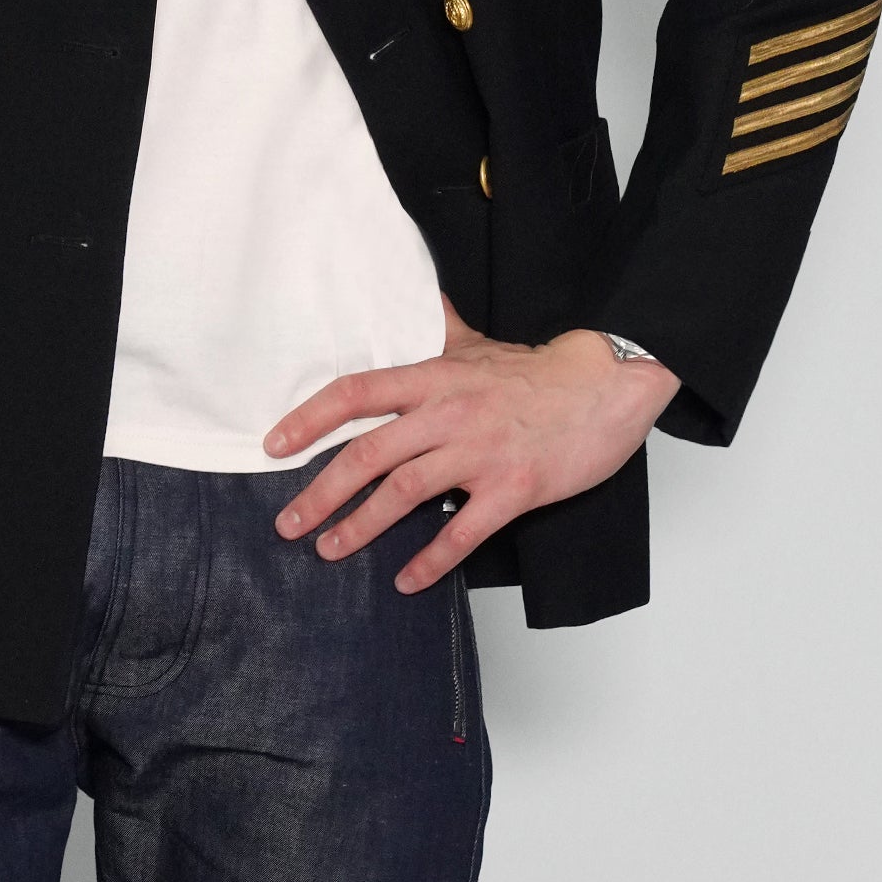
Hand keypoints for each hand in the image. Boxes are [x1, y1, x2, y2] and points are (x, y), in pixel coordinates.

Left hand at [263, 298, 681, 592]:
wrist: (605, 386)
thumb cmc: (537, 370)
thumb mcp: (476, 343)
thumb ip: (438, 328)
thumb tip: (414, 301)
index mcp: (434, 377)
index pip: (356, 394)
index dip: (310, 420)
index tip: (275, 446)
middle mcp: (448, 413)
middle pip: (368, 454)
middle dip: (321, 493)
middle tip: (288, 523)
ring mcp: (480, 452)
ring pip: (404, 493)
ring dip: (360, 527)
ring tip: (330, 550)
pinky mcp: (513, 488)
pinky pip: (462, 531)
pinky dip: (430, 559)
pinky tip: (406, 580)